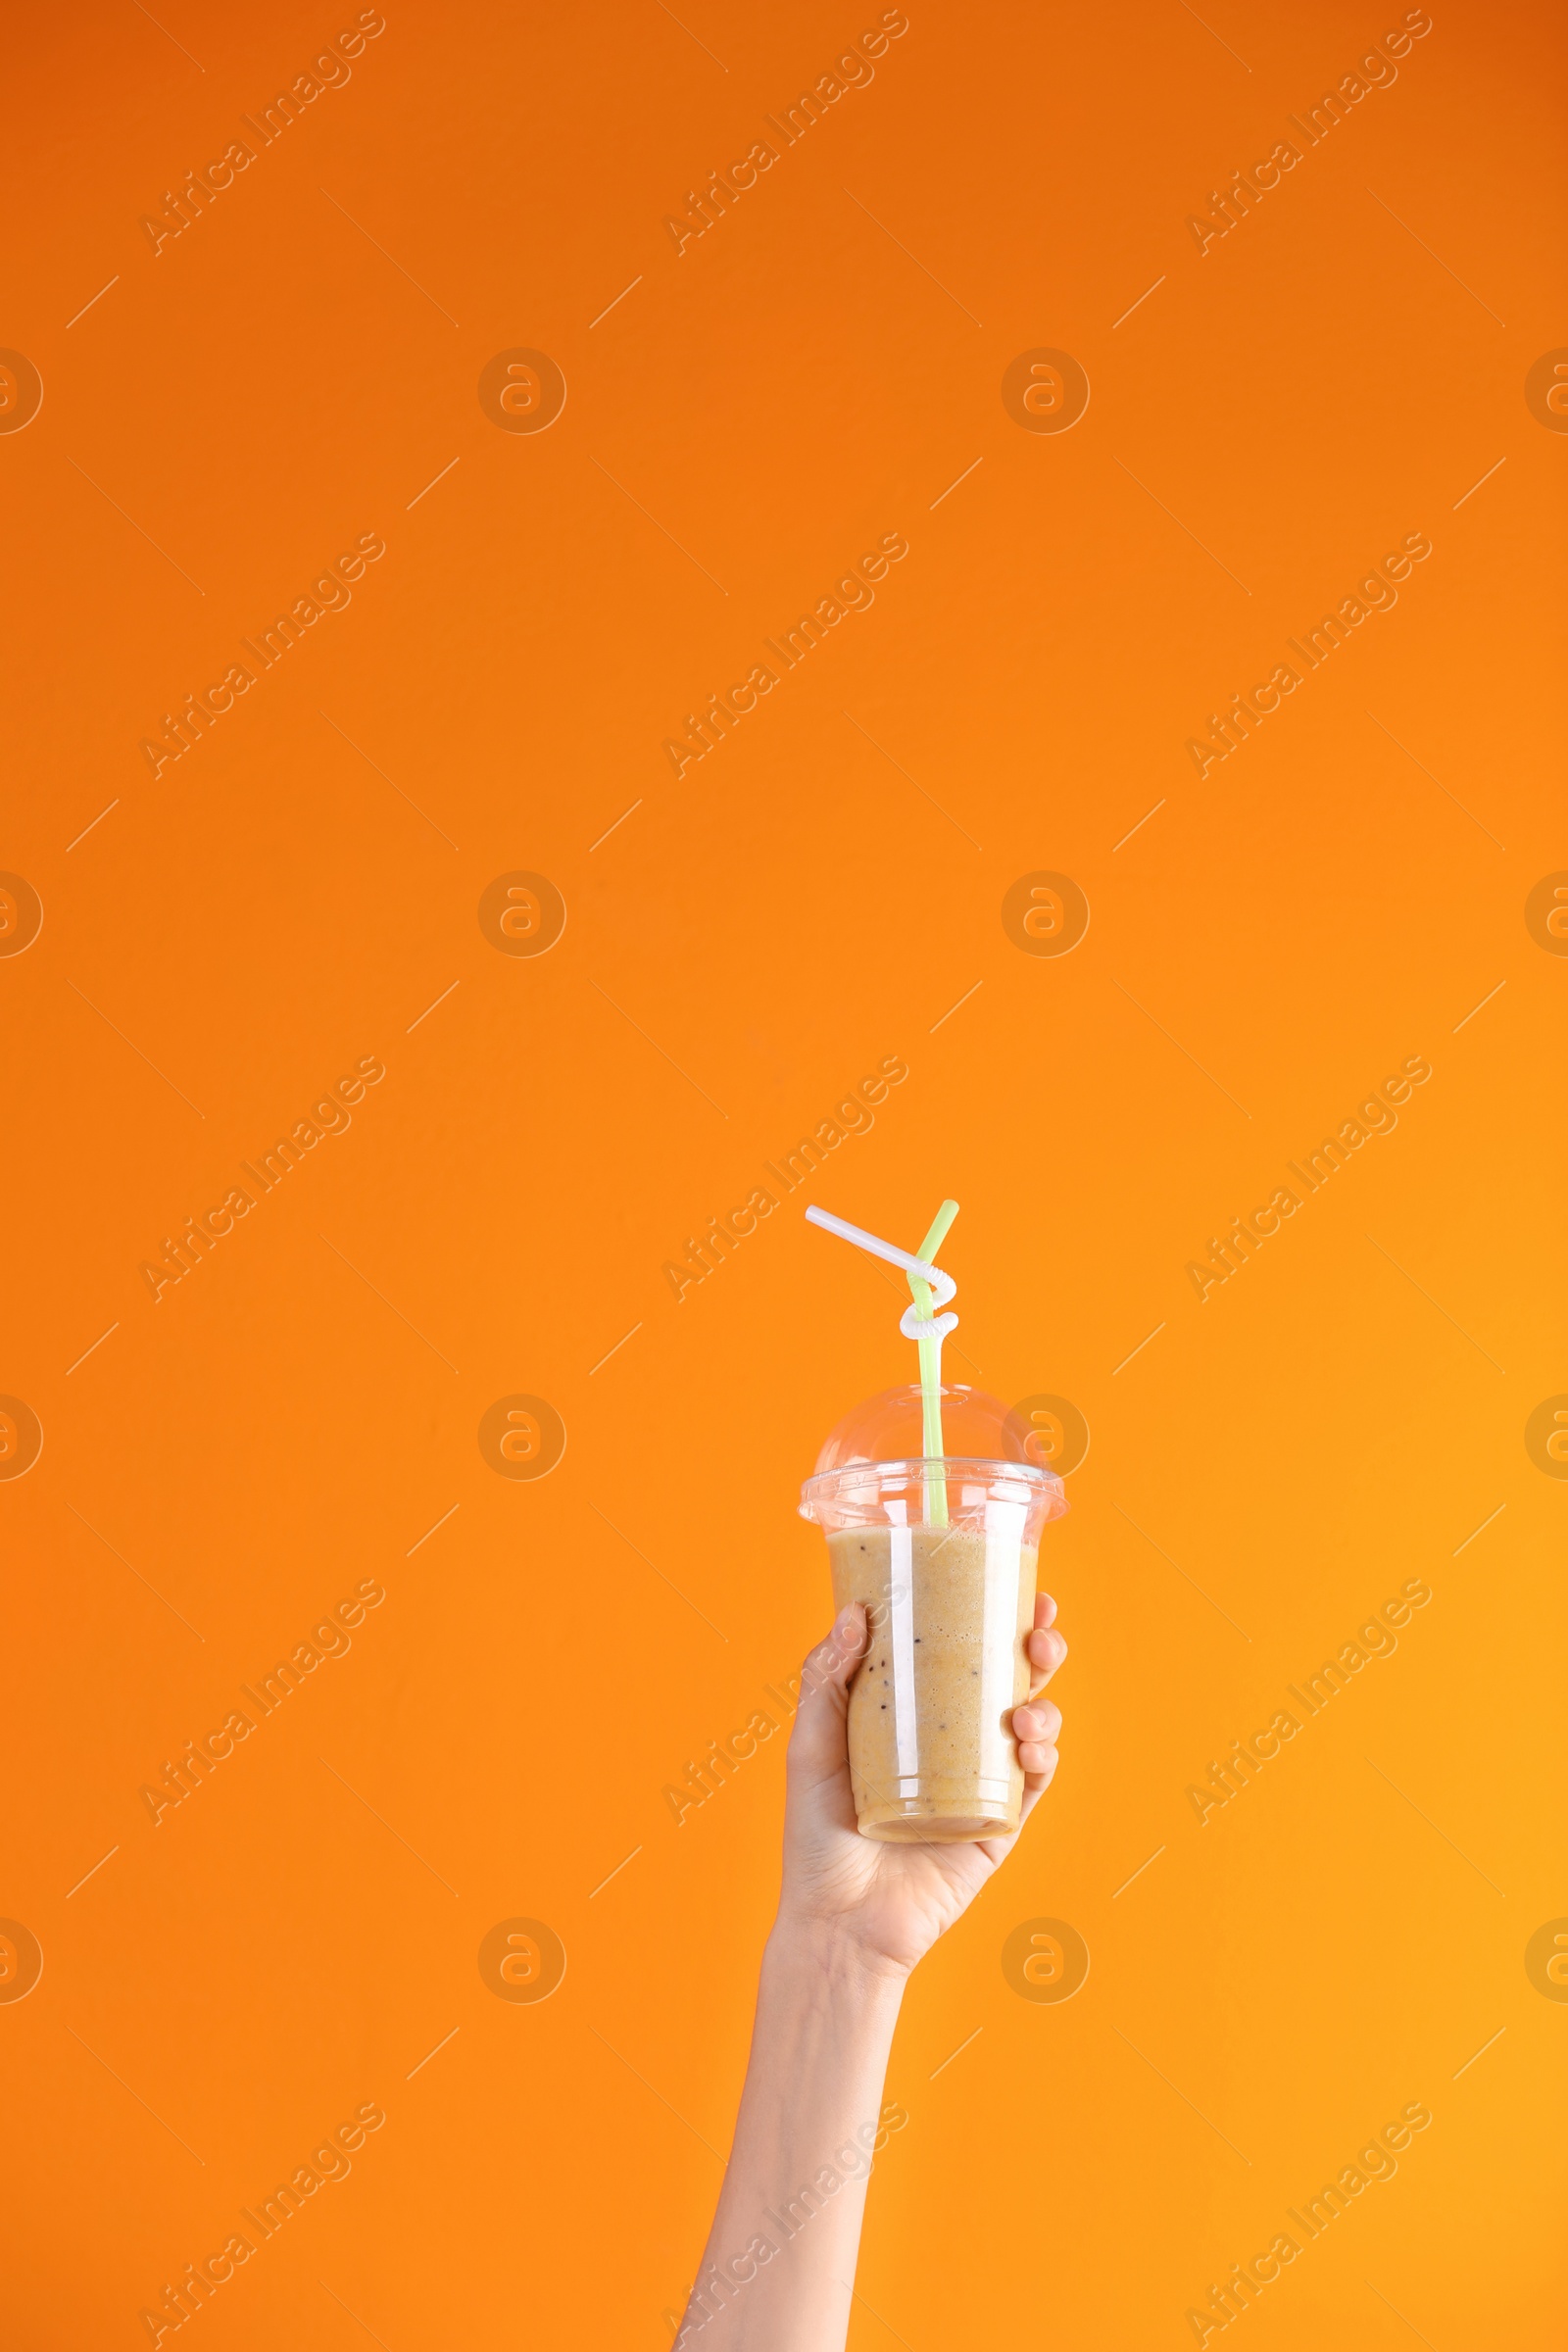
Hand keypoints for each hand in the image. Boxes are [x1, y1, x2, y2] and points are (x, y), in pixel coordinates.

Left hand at [773, 1594, 1067, 1979]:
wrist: (839, 1923)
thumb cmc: (816, 1836)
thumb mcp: (810, 1747)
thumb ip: (827, 1680)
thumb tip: (853, 1613)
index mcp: (911, 1713)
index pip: (957, 1650)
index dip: (988, 1614)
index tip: (1008, 1581)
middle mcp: (951, 1740)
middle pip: (1008, 1678)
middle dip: (1036, 1646)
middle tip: (1040, 1629)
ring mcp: (978, 1781)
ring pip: (1032, 1724)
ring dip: (1045, 1703)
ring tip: (1029, 1709)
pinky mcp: (995, 1826)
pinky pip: (1032, 1785)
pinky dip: (1043, 1759)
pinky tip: (1032, 1746)